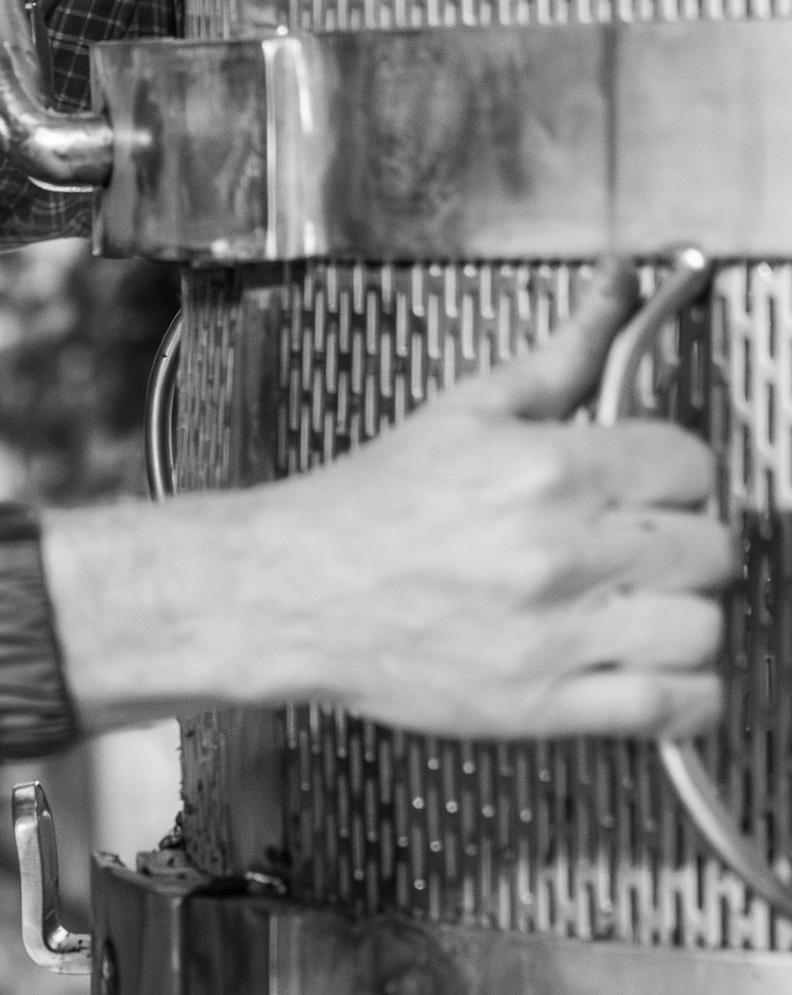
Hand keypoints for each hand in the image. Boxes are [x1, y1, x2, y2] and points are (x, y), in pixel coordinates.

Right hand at [45, 268, 731, 740]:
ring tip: (643, 611)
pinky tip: (653, 675)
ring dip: (683, 618)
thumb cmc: (364, 510)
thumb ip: (562, 355)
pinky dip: (684, 699)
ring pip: (702, 627)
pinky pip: (670, 708)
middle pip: (709, 547)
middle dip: (681, 544)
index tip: (650, 489)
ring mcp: (554, 634)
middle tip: (642, 549)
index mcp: (546, 468)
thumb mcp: (465, 411)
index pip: (690, 464)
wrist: (286, 593)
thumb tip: (616, 286)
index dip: (675, 475)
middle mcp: (558, 552)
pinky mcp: (541, 705)